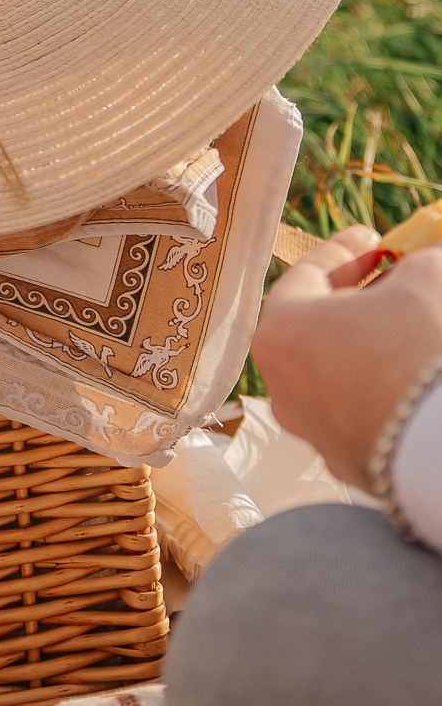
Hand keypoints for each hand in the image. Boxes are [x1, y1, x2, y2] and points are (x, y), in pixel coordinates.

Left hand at [252, 225, 441, 489]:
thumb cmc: (422, 344)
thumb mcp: (425, 279)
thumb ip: (417, 261)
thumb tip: (423, 258)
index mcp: (281, 332)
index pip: (306, 276)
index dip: (346, 251)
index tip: (375, 239)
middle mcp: (284, 387)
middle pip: (318, 329)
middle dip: (360, 301)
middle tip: (394, 279)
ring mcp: (315, 433)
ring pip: (339, 374)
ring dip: (371, 347)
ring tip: (411, 327)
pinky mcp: (352, 465)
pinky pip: (362, 413)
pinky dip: (384, 389)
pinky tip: (415, 376)